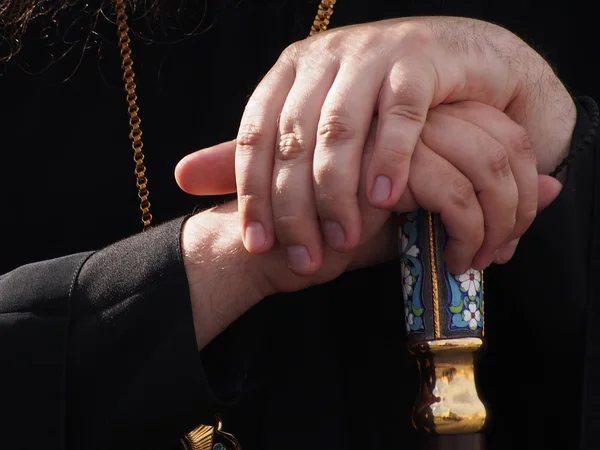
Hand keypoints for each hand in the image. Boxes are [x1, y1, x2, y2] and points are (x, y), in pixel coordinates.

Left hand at [199, 17, 573, 272]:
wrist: (457, 57)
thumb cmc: (380, 100)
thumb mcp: (314, 124)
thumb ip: (257, 153)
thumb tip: (182, 177)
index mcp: (289, 73)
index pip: (255, 136)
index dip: (251, 194)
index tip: (257, 245)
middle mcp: (323, 58)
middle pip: (294, 140)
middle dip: (295, 206)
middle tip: (305, 257)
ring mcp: (371, 54)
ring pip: (340, 129)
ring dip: (338, 191)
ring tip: (343, 238)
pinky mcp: (418, 60)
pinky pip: (399, 114)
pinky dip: (390, 157)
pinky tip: (386, 200)